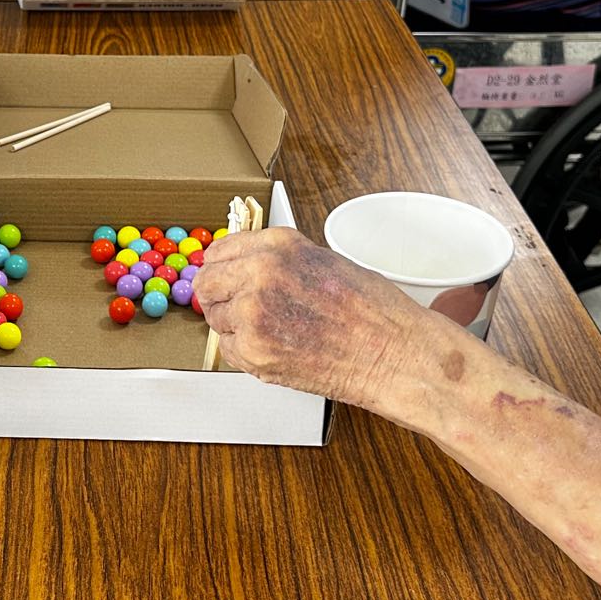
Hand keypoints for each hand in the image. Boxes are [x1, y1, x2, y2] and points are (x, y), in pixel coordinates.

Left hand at [194, 227, 438, 410]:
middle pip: (207, 283)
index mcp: (279, 245)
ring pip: (217, 319)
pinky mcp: (254, 351)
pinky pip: (229, 350)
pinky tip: (278, 347)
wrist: (392, 353)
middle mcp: (261, 273)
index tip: (224, 277)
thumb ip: (279, 260)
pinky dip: (246, 352)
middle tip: (237, 307)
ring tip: (275, 329)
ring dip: (235, 325)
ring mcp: (253, 313)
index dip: (221, 267)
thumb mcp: (322, 261)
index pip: (220, 251)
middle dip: (220, 296)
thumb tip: (246, 266)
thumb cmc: (372, 311)